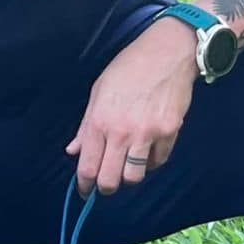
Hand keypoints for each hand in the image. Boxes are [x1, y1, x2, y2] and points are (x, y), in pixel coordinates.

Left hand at [66, 16, 199, 194]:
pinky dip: (151, 162)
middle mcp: (121, 132)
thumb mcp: (98, 92)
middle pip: (110, 180)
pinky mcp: (170, 131)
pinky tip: (147, 151)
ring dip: (129, 177)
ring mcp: (147, 133)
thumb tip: (73, 151)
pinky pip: (158, 161)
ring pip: (135, 177)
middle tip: (106, 184)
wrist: (167, 52)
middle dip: (105, 188)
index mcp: (99, 122)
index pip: (87, 166)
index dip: (84, 185)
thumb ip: (85, 126)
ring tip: (127, 166)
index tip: (84, 190)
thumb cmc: (128, 68)